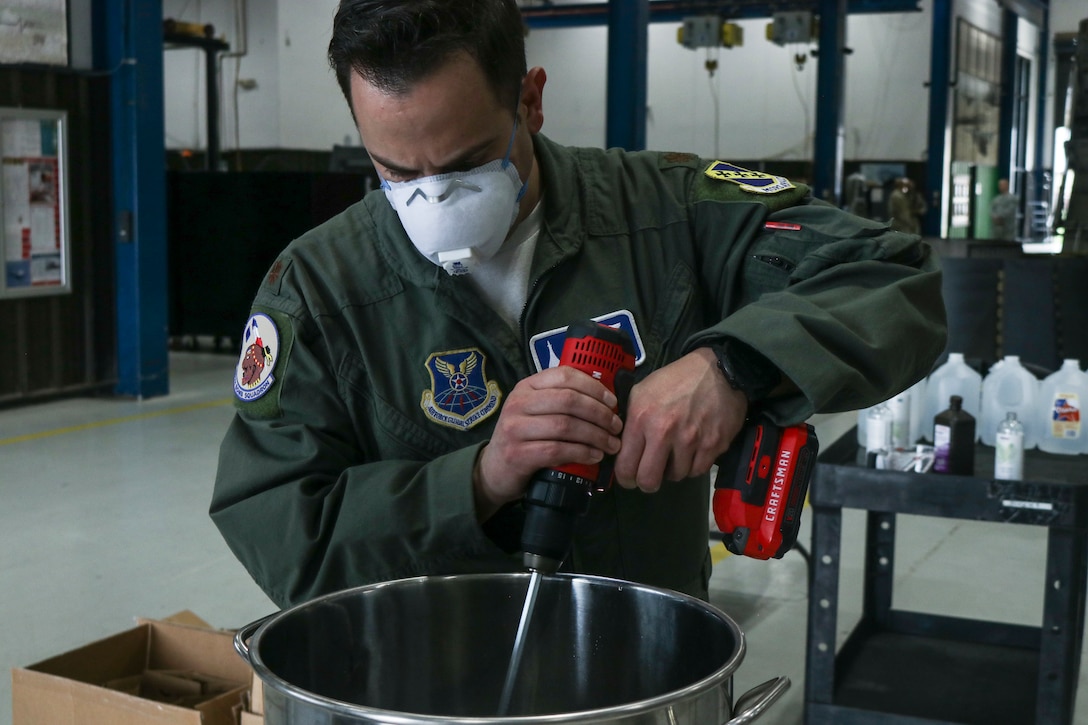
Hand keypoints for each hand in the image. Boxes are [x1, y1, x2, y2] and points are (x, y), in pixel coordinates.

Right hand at [473, 366, 622, 520]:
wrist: (494, 471)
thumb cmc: (524, 438)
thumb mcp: (537, 412)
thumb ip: (562, 401)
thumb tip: (606, 399)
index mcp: (527, 386)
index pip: (565, 375)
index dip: (594, 387)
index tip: (613, 401)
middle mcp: (519, 403)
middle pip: (569, 400)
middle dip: (599, 413)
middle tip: (616, 426)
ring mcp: (515, 428)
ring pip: (566, 425)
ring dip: (595, 435)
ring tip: (611, 444)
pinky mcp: (517, 454)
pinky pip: (557, 450)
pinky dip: (581, 452)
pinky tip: (594, 456)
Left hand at [614, 348, 747, 491]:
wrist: (718, 371)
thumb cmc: (676, 380)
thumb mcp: (641, 392)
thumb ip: (629, 421)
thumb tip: (620, 447)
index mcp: (641, 419)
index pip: (625, 466)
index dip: (625, 478)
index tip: (629, 478)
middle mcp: (664, 432)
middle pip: (648, 481)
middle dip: (646, 483)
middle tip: (650, 476)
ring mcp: (691, 441)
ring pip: (675, 477)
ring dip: (672, 470)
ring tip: (674, 454)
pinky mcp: (713, 445)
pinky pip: (697, 471)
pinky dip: (692, 465)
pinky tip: (691, 452)